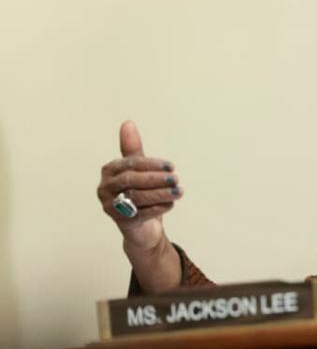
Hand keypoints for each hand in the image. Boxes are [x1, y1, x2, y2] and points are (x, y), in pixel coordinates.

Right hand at [97, 121, 182, 253]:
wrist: (140, 225)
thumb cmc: (138, 192)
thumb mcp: (137, 169)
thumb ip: (133, 149)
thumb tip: (128, 123)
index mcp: (109, 170)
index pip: (131, 163)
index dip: (152, 164)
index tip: (171, 166)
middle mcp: (106, 188)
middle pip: (132, 180)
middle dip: (156, 179)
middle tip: (175, 179)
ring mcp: (111, 206)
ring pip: (137, 197)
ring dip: (161, 193)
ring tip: (178, 191)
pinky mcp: (121, 221)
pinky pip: (141, 213)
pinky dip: (158, 208)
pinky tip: (171, 204)